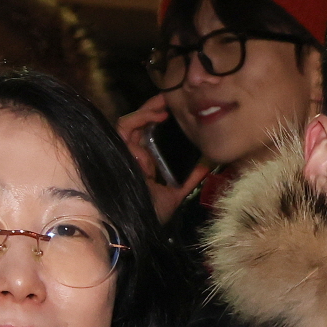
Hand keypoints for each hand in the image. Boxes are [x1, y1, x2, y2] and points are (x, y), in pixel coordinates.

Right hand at [116, 96, 199, 221]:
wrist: (135, 227)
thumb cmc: (150, 215)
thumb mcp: (176, 193)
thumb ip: (190, 178)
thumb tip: (208, 163)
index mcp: (145, 163)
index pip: (150, 135)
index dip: (162, 122)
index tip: (180, 112)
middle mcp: (133, 156)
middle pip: (141, 125)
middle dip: (156, 109)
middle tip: (173, 99)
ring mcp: (124, 153)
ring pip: (131, 122)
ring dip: (148, 109)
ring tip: (166, 102)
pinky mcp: (118, 151)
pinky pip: (124, 128)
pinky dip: (140, 119)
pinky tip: (157, 116)